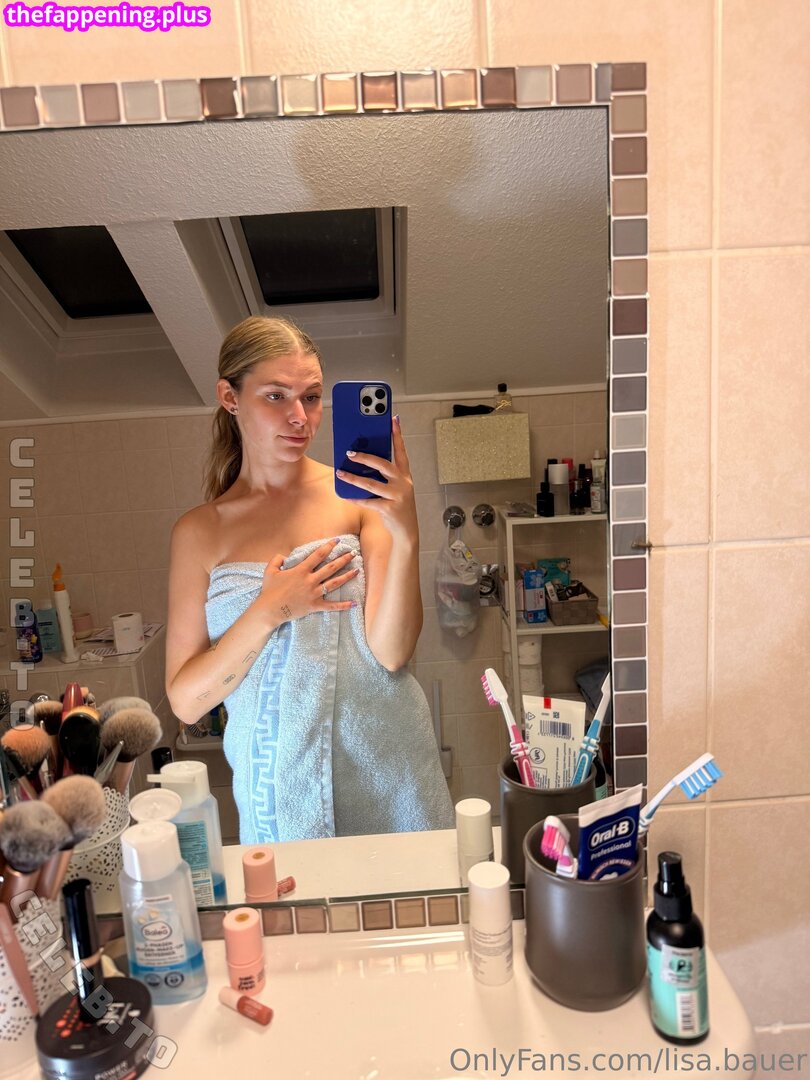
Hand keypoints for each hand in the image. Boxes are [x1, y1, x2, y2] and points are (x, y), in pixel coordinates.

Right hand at [257, 539, 357, 624]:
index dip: (329, 546)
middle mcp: (310, 580)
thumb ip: (277, 560)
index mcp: (301, 570)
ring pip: (334, 583)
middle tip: (354, 553)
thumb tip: (283, 555)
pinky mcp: (314, 605)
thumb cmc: (269, 590)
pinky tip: (354, 603)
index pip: (318, 555)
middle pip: (331, 567)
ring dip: (347, 576)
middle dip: (343, 559)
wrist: (270, 609)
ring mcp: (314, 593)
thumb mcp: (270, 571)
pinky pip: (331, 606)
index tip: (338, 540)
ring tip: (358, 570)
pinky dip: (343, 605)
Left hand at [335, 415, 417, 539]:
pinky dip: (356, 498)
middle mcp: (403, 483)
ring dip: (354, 478)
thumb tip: (362, 463)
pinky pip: (368, 501)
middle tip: (350, 452)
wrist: (407, 530)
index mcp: (405, 475)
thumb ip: (384, 476)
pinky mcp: (389, 509)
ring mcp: (397, 496)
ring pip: (372, 484)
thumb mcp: (395, 488)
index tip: (393, 419)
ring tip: (340, 473)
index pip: (401, 451)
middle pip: (383, 465)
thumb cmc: (397, 506)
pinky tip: (346, 495)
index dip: (397, 435)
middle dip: (366, 457)